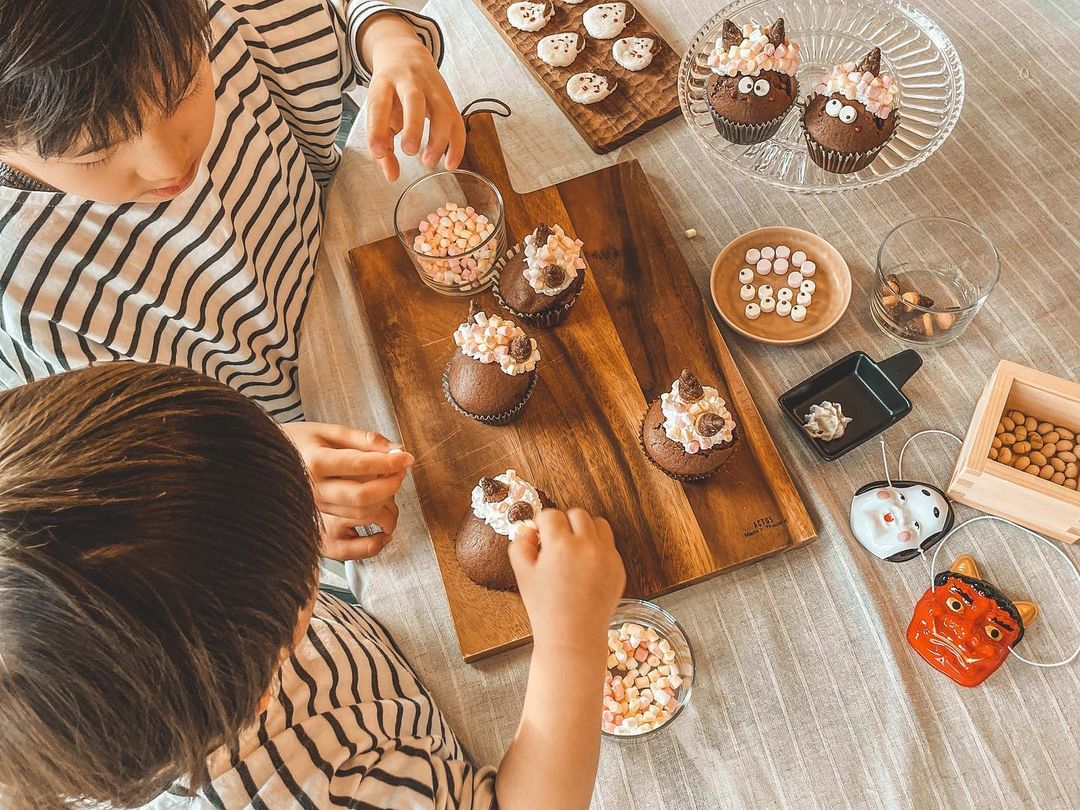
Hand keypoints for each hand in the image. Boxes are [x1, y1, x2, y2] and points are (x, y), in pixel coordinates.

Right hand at [281, 422, 413, 560]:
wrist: (263, 460)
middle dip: (390, 485)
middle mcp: (313, 490)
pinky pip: (350, 531)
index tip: (407, 457)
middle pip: (363, 497)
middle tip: (402, 471)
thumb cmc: (298, 441)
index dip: (390, 462)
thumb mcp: (328, 431)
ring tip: (392, 482)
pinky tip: (382, 509)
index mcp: (315, 463)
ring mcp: (314, 510)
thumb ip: (363, 439)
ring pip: (360, 515)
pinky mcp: (316, 523)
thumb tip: (396, 447)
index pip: (361, 465)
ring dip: (385, 501)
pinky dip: (373, 524)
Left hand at [361, 13, 465, 180]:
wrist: (406, 55)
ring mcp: (433, 90)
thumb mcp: (379, 111)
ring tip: (429, 161)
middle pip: (414, 100)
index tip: (378, 153)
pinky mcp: (449, 100)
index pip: (379, 105)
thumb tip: (392, 175)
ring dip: (438, 139)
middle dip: (413, 127)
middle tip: (410, 151)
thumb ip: (382, 145)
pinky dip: (457, 145)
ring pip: (442, 111)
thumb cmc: (391, 91)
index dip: (377, 130)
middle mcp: (409, 82)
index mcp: (385, 84)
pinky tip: (450, 163)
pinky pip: (458, 122)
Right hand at [509, 508, 624, 651]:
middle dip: (564, 524)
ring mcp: (606, 557)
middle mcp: (587, 546)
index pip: (551, 515)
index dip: (542, 524)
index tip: (540, 536)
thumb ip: (520, 544)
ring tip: (574, 549)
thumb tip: (529, 528)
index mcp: (561, 546)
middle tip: (556, 543)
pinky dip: (597, 549)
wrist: (573, 637)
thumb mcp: (522, 575)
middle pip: (577, 514)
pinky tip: (585, 567)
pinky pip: (609, 545)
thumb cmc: (545, 609)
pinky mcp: (618, 568)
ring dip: (585, 530)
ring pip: (598, 524)